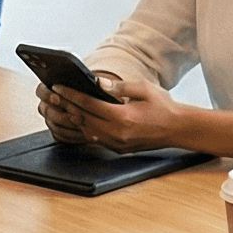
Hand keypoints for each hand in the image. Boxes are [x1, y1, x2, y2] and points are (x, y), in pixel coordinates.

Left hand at [36, 74, 181, 151]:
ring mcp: (117, 143)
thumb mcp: (143, 89)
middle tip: (54, 94)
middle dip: (67, 105)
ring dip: (74, 117)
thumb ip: (119, 86)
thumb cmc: (163, 106)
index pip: (89, 105)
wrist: (177, 129)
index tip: (58, 87)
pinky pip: (96, 138)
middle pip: (83, 118)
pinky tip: (80, 118)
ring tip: (63, 104)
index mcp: (123, 117)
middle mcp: (117, 133)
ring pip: (87, 130)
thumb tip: (97, 83)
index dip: (71, 95)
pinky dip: (86, 127)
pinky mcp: (119, 149)